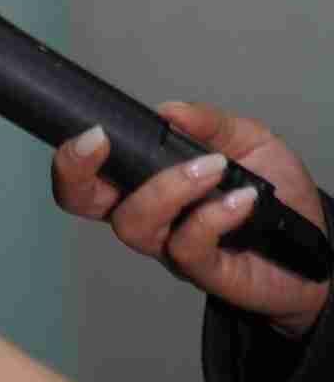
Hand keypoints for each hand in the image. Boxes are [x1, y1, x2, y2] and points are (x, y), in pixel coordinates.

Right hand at [52, 102, 328, 337]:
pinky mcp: (202, 270)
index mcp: (144, 180)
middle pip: (80, 201)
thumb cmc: (274, 194)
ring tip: (212, 168)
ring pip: (133, 221)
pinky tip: (243, 200)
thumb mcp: (247, 140)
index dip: (72, 155)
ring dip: (169, 186)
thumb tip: (170, 111)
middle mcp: (147, 214)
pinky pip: (187, 245)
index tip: (93, 130)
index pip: (88, 171)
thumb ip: (209, 123)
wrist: (317, 245)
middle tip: (99, 143)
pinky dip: (212, 216)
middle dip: (75, 172)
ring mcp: (169, 245)